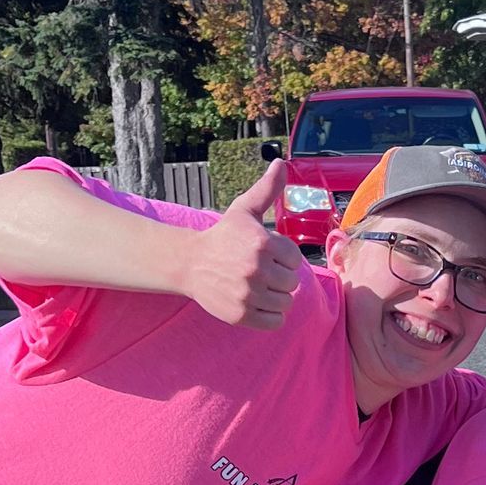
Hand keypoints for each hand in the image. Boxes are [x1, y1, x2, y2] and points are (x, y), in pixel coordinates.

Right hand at [182, 161, 302, 328]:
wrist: (190, 263)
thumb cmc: (222, 236)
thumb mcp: (244, 210)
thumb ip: (267, 189)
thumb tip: (282, 162)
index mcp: (263, 243)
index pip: (295, 260)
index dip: (283, 258)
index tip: (265, 255)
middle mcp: (256, 270)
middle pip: (292, 283)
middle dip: (280, 278)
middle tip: (259, 272)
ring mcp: (248, 294)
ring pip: (286, 303)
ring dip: (276, 297)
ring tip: (258, 287)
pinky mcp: (240, 315)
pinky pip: (275, 322)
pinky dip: (270, 315)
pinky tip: (256, 302)